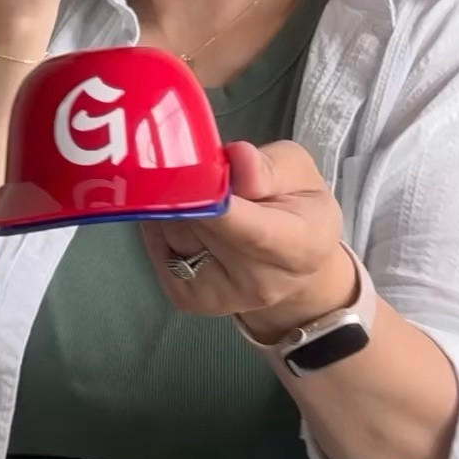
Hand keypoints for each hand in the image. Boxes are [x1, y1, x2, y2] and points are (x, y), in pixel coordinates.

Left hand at [141, 140, 356, 334]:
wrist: (296, 272)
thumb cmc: (300, 214)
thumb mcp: (301, 174)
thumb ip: (270, 166)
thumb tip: (237, 159)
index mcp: (298, 247)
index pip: (248, 227)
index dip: (213, 197)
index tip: (193, 168)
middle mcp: (259, 281)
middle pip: (200, 224)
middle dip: (192, 186)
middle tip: (203, 168)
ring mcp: (220, 297)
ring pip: (173, 232)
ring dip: (177, 204)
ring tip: (202, 195)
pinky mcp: (188, 300)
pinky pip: (157, 249)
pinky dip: (164, 226)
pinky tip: (187, 217)